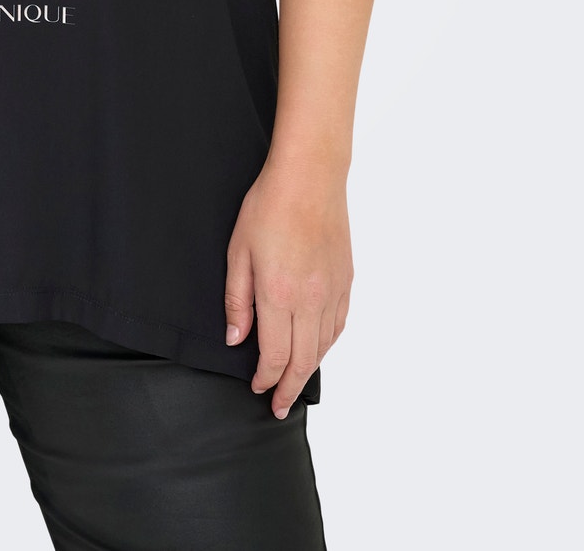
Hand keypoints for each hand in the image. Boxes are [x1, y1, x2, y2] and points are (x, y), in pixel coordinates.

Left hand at [223, 159, 352, 417]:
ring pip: (324, 346)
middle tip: (279, 406)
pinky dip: (327, 344)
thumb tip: (237, 338)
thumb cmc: (268, 206)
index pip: (275, 355)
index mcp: (279, 295)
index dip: (266, 378)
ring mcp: (332, 291)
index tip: (257, 389)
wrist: (309, 177)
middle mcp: (310, 300)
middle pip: (303, 360)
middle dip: (289, 388)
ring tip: (296, 384)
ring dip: (309, 370)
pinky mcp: (346, 280)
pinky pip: (339, 324)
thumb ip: (237, 299)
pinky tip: (318, 348)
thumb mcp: (238, 251)